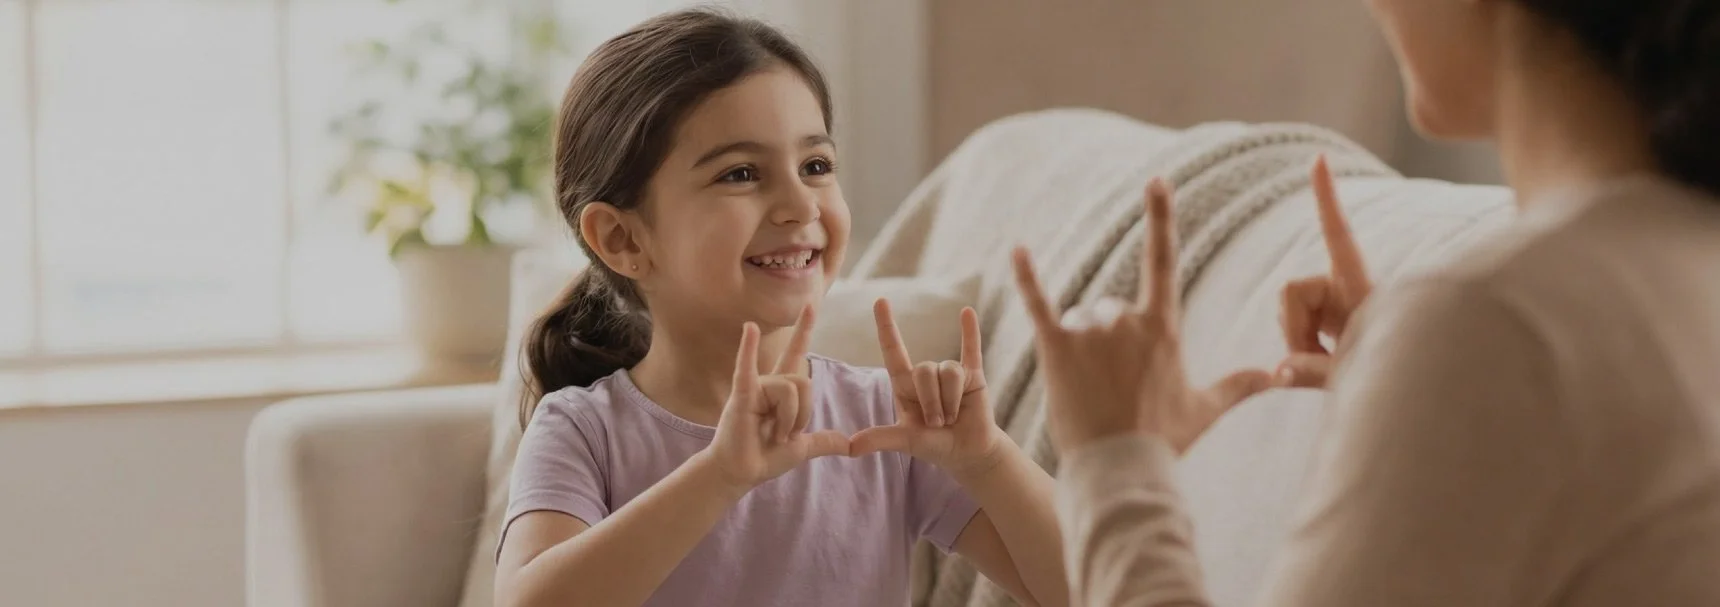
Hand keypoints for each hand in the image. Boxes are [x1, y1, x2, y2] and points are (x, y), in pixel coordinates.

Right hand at [704, 306, 850, 490]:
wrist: (740, 473)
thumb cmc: (763, 456)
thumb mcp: (801, 448)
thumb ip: (823, 441)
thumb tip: (847, 445)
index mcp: (783, 390)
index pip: (797, 353)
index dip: (804, 330)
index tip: (811, 305)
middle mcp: (770, 382)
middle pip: (804, 382)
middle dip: (802, 414)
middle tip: (785, 435)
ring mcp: (755, 386)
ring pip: (790, 389)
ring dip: (787, 420)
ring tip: (772, 434)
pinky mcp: (742, 395)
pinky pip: (747, 368)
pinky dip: (747, 348)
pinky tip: (748, 327)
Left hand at [850, 301, 1006, 478]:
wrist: (967, 452)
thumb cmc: (933, 445)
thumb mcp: (905, 441)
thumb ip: (880, 438)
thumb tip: (849, 447)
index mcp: (904, 385)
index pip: (893, 350)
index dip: (887, 326)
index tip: (880, 301)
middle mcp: (925, 375)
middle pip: (925, 370)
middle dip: (933, 402)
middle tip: (938, 424)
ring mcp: (950, 373)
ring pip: (949, 372)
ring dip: (951, 401)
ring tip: (953, 417)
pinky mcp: (973, 376)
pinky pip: (971, 349)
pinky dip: (970, 332)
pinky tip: (967, 312)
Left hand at [1012, 179, 1273, 453]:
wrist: (1121, 468)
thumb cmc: (1163, 441)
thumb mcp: (1204, 409)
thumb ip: (1239, 385)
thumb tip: (1277, 375)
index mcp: (1163, 328)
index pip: (1163, 260)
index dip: (1160, 218)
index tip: (1156, 182)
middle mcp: (1127, 320)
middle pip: (1109, 309)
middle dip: (1107, 342)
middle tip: (1112, 390)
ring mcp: (1091, 332)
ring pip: (1079, 321)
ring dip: (1080, 347)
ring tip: (1089, 391)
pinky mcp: (1057, 348)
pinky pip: (1039, 305)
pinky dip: (1027, 277)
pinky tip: (1017, 250)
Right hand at [1276, 155, 1371, 387]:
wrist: (1406, 382)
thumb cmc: (1392, 372)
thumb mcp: (1352, 372)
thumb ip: (1313, 371)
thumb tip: (1278, 372)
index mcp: (1357, 283)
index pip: (1338, 233)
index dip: (1326, 198)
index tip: (1319, 160)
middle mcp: (1340, 284)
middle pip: (1291, 289)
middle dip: (1293, 327)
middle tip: (1314, 362)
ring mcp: (1330, 300)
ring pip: (1286, 308)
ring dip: (1297, 339)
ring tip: (1325, 364)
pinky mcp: (1323, 317)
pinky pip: (1292, 323)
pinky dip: (1298, 344)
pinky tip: (1318, 362)